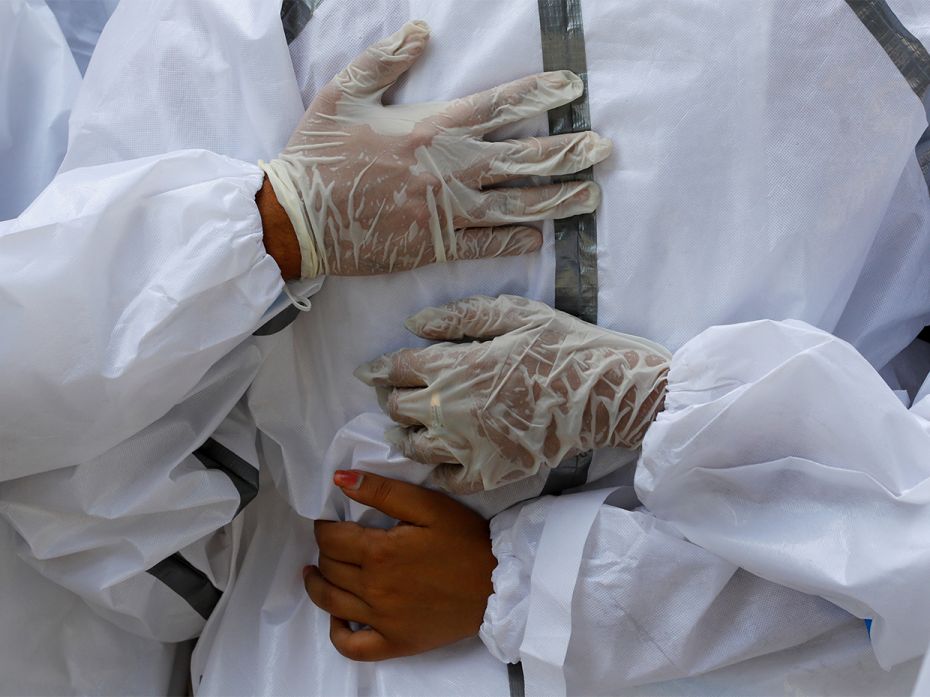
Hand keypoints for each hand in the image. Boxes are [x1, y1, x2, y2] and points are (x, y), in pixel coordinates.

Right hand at [260, 20, 610, 278]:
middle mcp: (449, 169)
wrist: (295, 218)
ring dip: (557, 200)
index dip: (542, 94)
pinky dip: (513, 242)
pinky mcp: (434, 246)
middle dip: (568, 151)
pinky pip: (484, 245)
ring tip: (591, 197)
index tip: (573, 88)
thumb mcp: (343, 92)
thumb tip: (421, 29)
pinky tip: (539, 238)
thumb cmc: (317, 153)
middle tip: (604, 148)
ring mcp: (445, 211)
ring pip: (515, 205)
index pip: (501, 105)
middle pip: (523, 158)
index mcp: (432, 127)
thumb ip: (385, 59)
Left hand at [305, 470, 495, 660]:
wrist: (498, 584)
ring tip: (317, 572)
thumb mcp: (428, 505)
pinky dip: (337, 634)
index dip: (324, 526)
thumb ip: (381, 491)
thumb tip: (339, 480)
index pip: (330, 538)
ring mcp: (382, 620)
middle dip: (325, 551)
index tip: (329, 521)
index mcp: (379, 552)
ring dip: (318, 584)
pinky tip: (338, 619)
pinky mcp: (395, 643)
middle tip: (334, 542)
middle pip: (329, 567)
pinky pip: (352, 647)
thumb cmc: (465, 540)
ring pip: (331, 603)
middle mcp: (373, 589)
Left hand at [356, 295, 671, 492]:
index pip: (396, 369)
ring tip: (400, 432)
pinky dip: (435, 471)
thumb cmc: (561, 345)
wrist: (604, 394)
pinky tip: (437, 462)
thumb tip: (413, 324)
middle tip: (391, 397)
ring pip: (414, 448)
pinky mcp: (489, 473)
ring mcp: (467, 446)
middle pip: (398, 409)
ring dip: (402, 437)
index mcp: (452, 367)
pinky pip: (446, 480)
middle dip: (388, 400)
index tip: (367, 372)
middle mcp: (449, 409)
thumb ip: (458, 318)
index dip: (377, 370)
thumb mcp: (512, 313)